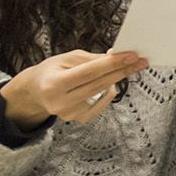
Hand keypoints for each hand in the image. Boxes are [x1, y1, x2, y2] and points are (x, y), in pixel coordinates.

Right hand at [0, 50, 148, 128]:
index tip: (132, 56)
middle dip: (122, 70)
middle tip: (140, 61)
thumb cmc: (52, 71)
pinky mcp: (77, 119)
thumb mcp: (67, 58)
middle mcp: (59, 102)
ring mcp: (68, 113)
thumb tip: (117, 57)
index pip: (89, 72)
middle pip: (99, 84)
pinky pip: (102, 105)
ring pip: (102, 94)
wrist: (36, 91)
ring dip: (117, 79)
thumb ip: (93, 59)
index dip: (112, 63)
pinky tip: (109, 84)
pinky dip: (108, 92)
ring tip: (124, 68)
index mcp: (53, 84)